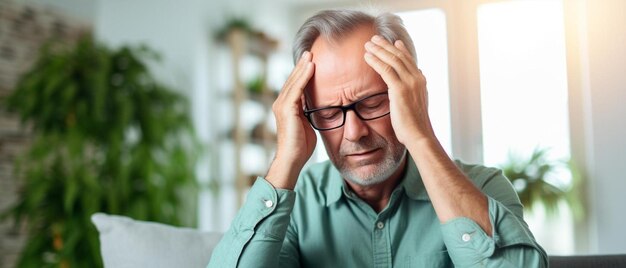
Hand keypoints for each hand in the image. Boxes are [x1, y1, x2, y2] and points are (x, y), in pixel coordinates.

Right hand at [266, 51, 315, 188]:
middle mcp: (280, 103)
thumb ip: (309, 112)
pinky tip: (311, 67)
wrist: (292, 159)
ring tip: (310, 55)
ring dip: (302, 67)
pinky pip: (296, 89)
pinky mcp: (286, 109)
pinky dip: (304, 77)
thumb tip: (319, 105)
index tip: (311, 61)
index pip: (295, 85)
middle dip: (301, 65)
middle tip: (310, 51)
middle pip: (292, 80)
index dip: (302, 73)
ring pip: (293, 82)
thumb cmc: (300, 147)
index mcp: (286, 107)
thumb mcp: (307, 124)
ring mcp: (282, 106)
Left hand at [363, 35, 434, 144]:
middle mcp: (417, 79)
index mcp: (421, 82)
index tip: (394, 42)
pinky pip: (386, 70)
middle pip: (400, 56)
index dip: (401, 50)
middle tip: (375, 39)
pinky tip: (367, 56)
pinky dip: (376, 61)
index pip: (410, 61)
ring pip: (392, 60)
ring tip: (368, 44)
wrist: (419, 136)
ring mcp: (410, 83)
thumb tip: (405, 90)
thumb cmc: (414, 126)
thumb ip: (410, 94)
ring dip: (379, 50)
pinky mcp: (400, 89)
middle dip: (386, 46)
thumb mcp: (414, 105)